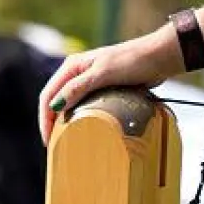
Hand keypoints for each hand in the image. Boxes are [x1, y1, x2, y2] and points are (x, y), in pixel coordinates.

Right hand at [37, 24, 181, 143]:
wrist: (159, 57)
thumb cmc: (132, 61)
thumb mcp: (103, 74)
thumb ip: (78, 88)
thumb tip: (55, 105)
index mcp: (72, 66)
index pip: (48, 95)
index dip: (45, 119)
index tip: (48, 141)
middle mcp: (77, 72)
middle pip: (55, 99)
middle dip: (51, 122)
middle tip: (55, 146)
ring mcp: (89, 80)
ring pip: (69, 103)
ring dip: (65, 121)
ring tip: (67, 141)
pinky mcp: (102, 88)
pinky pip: (84, 105)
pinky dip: (80, 118)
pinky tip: (84, 129)